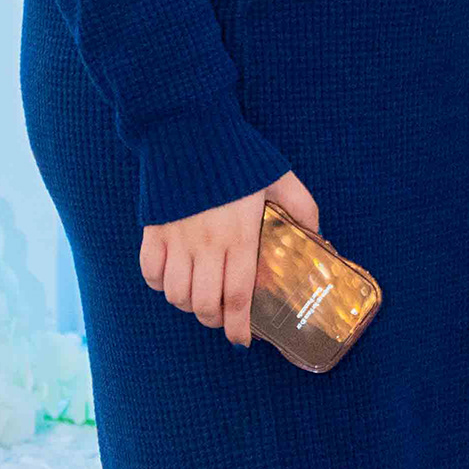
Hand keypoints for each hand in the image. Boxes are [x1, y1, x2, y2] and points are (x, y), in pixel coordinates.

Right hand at [139, 170, 319, 346]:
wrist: (189, 127)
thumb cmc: (239, 154)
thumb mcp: (282, 178)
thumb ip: (303, 209)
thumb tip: (318, 237)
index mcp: (241, 237)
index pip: (239, 297)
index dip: (240, 327)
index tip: (243, 341)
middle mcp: (206, 245)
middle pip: (204, 304)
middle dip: (214, 319)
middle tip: (223, 317)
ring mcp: (176, 239)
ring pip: (176, 295)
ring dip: (188, 305)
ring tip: (200, 298)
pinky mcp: (152, 230)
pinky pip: (150, 273)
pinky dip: (160, 285)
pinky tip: (173, 279)